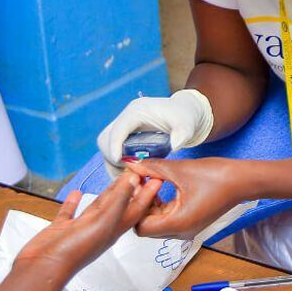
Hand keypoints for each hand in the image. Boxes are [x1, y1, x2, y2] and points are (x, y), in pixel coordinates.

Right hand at [14, 172, 162, 281]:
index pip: (137, 208)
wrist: (44, 267)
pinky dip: (75, 202)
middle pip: (120, 206)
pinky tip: (76, 192)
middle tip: (140, 174)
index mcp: (114, 229)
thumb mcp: (103, 221)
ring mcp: (81, 228)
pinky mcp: (63, 228)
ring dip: (108, 194)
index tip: (157, 177)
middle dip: (131, 191)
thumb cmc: (76, 250)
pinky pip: (72, 212)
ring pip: (98, 207)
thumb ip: (118, 199)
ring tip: (116, 179)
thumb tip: (133, 179)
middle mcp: (101, 229)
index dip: (148, 193)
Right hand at [97, 89, 213, 177]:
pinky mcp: (124, 137)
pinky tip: (132, 176)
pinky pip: (112, 152)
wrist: (185, 114)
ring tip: (131, 178)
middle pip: (105, 139)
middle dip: (113, 159)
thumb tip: (175, 145)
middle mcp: (125, 118)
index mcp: (137, 111)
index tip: (119, 162)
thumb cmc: (185, 117)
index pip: (118, 129)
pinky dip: (117, 166)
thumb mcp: (186, 124)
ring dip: (114, 165)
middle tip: (130, 174)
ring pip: (106, 148)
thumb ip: (182, 134)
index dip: (114, 145)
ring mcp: (123, 128)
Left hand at [127, 157, 243, 238]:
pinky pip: (167, 218)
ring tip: (150, 180)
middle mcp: (181, 232)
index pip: (140, 226)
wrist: (242, 180)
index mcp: (178, 223)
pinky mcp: (190, 222)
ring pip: (155, 222)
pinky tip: (160, 185)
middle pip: (146, 226)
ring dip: (150, 204)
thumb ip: (153, 168)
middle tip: (139, 181)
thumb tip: (132, 165)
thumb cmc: (215, 176)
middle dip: (140, 204)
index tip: (136, 185)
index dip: (135, 206)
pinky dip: (160, 204)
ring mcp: (186, 228)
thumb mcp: (180, 169)